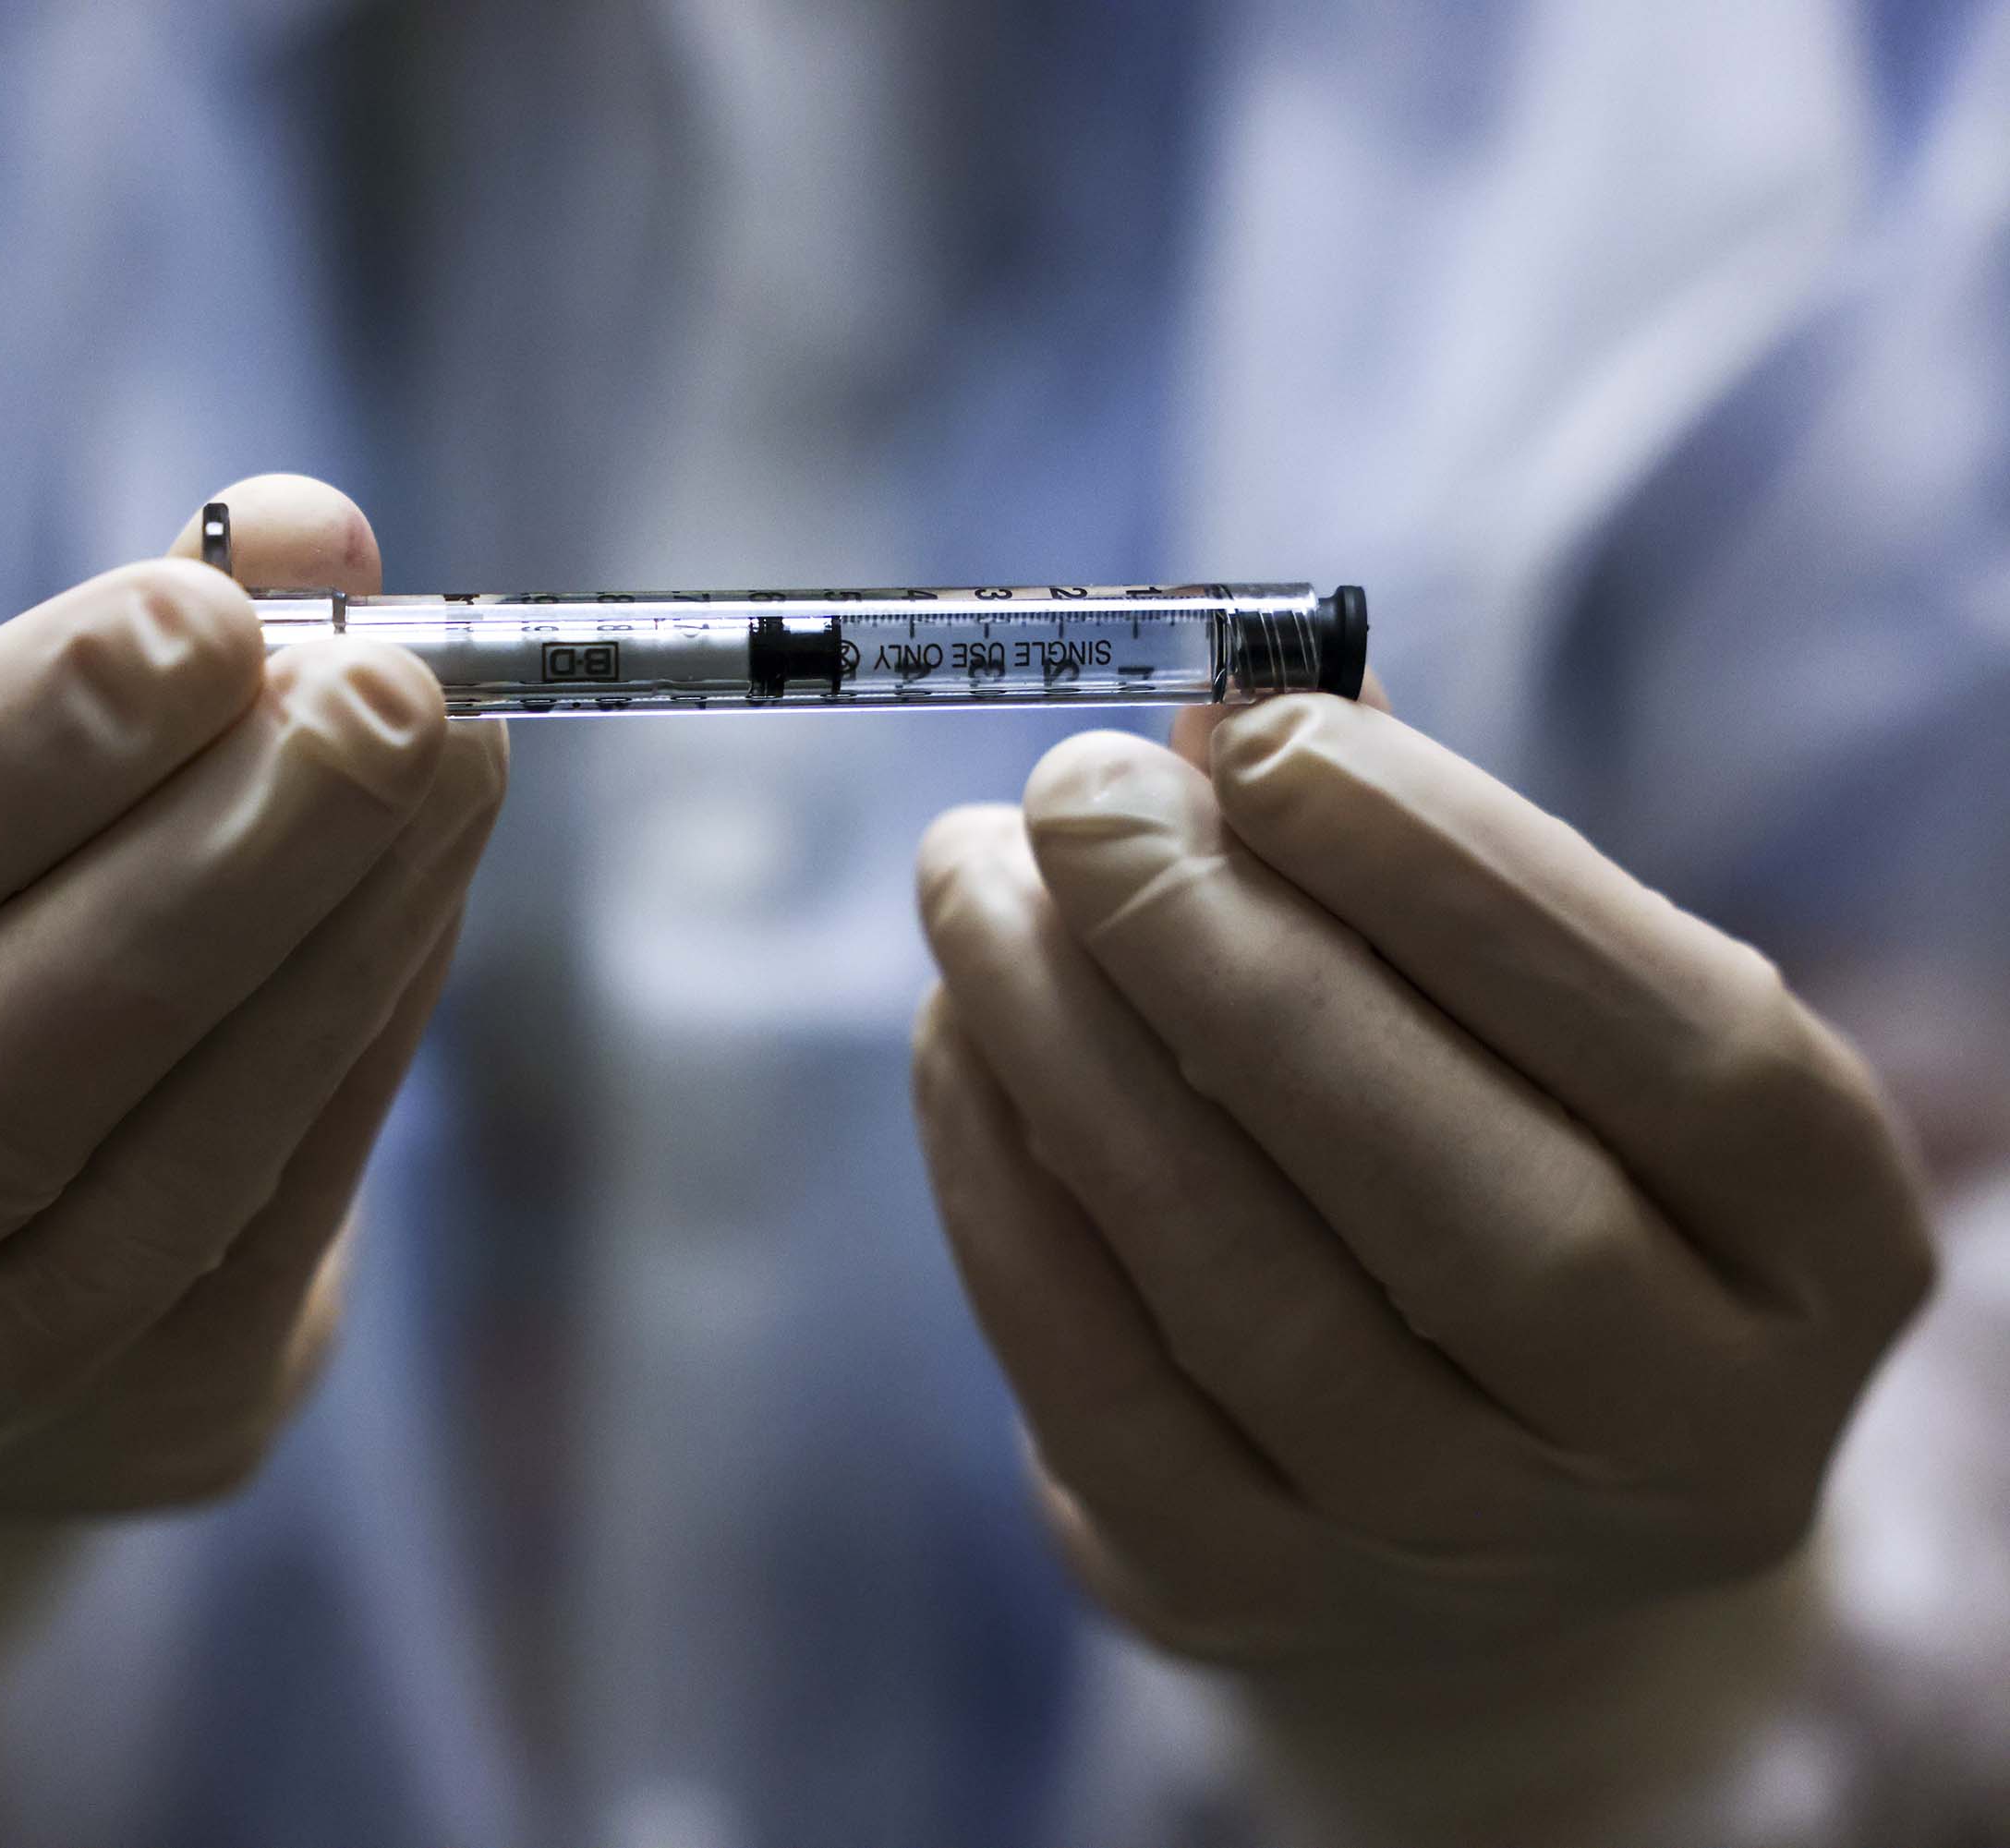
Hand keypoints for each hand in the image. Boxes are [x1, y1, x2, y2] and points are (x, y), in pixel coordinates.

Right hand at [0, 475, 504, 1515]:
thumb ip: (72, 679)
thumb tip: (314, 535)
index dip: (3, 763)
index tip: (195, 613)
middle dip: (205, 873)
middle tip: (381, 690)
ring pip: (161, 1181)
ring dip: (335, 943)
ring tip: (447, 758)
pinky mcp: (141, 1437)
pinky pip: (278, 1218)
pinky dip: (368, 1027)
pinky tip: (427, 884)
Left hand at [912, 690, 1932, 1665]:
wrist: (1455, 1469)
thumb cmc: (1500, 1152)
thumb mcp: (1528, 1015)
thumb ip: (1412, 860)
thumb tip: (1219, 702)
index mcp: (1824, 1248)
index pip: (1686, 1054)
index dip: (1462, 878)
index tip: (1261, 730)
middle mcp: (1688, 1436)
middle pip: (1474, 1205)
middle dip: (1236, 965)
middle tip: (1075, 796)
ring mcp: (1467, 1550)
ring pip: (1254, 1299)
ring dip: (1077, 1058)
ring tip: (973, 886)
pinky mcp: (1250, 1594)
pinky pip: (1099, 1389)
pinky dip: (1001, 1190)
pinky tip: (954, 1038)